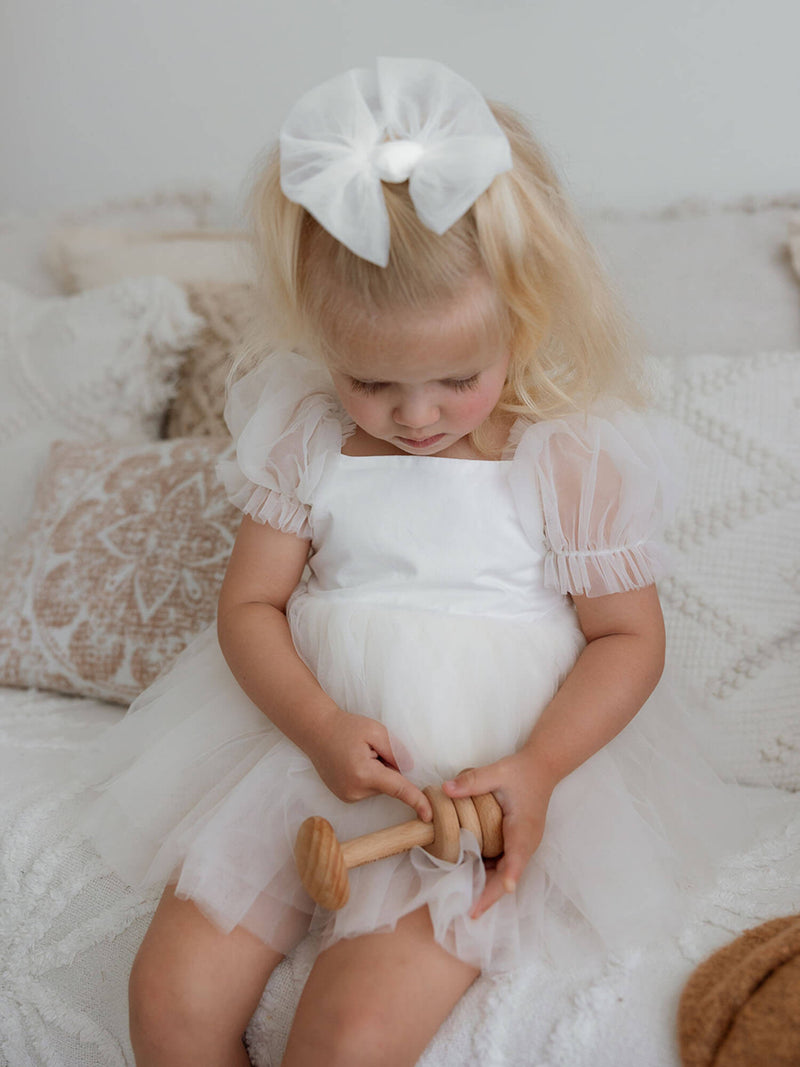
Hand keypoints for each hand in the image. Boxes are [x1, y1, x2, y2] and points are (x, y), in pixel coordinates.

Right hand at [307, 710, 431, 822]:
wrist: (316, 731)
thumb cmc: (345, 727)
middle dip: (387, 767)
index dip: (416, 801)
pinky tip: (352, 762)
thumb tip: (409, 770)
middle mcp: (355, 790)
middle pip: (389, 784)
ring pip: (379, 787)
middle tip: (368, 749)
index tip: (429, 816)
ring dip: (377, 772)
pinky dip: (368, 776)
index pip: (397, 789)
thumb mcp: (376, 731)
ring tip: (357, 754)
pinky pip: (368, 788)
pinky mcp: (345, 796)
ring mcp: (347, 796)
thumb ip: (396, 751)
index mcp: (364, 773)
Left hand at [443, 752, 552, 918]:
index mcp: (523, 827)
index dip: (511, 873)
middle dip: (492, 894)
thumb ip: (473, 781)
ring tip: (468, 905)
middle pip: (510, 874)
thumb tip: (446, 789)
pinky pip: (505, 864)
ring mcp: (523, 844)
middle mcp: (527, 842)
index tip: (506, 888)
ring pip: (507, 872)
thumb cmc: (522, 771)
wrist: (542, 768)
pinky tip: (472, 880)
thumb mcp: (497, 771)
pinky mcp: (518, 843)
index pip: (518, 855)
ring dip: (489, 887)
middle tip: (472, 913)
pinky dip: (490, 875)